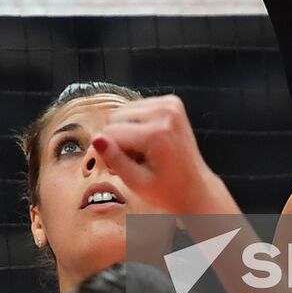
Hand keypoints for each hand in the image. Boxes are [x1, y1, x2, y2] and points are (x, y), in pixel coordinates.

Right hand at [91, 95, 224, 214]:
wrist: (196, 188)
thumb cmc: (167, 191)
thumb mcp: (136, 183)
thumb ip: (115, 160)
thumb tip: (96, 139)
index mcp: (157, 134)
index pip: (110, 133)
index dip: (109, 152)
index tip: (117, 168)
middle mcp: (165, 112)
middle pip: (116, 118)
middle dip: (117, 138)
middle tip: (133, 159)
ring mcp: (170, 104)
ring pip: (124, 111)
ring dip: (126, 130)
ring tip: (141, 150)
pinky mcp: (172, 102)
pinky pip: (137, 107)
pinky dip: (137, 123)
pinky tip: (148, 140)